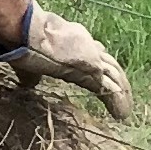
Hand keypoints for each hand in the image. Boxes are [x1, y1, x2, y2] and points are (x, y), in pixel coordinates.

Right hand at [0, 4, 129, 118]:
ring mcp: (93, 57)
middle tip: (123, 93)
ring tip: (125, 110)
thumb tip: (28, 83)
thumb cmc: (25, 44)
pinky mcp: (94, 70)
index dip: (99, 64)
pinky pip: (111, 89)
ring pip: (114, 77)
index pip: (92, 54)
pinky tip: (121, 115)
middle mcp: (87, 48)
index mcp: (73, 43)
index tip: (103, 73)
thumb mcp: (30, 61)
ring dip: (121, 93)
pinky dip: (117, 102)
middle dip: (117, 80)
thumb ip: (33, 74)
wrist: (30, 35)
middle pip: (108, 65)